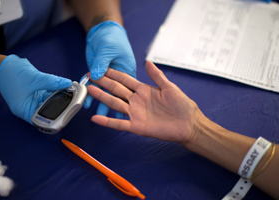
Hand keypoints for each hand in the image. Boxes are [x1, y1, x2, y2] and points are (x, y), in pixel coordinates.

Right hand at [0, 55, 71, 123]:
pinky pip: (48, 94)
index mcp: (25, 110)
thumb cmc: (12, 74)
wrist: (2, 65)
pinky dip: (56, 91)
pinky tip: (66, 88)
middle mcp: (29, 108)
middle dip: (61, 107)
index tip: (68, 113)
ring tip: (73, 93)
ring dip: (60, 98)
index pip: (43, 121)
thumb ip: (52, 82)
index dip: (56, 119)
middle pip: (48, 112)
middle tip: (74, 102)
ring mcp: (33, 100)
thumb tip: (67, 83)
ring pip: (50, 102)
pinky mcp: (35, 93)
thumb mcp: (35, 79)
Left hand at [83, 21, 135, 117]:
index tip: (124, 113)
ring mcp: (106, 77)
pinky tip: (86, 101)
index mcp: (127, 71)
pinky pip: (93, 86)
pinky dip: (89, 93)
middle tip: (112, 117)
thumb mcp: (108, 50)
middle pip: (116, 94)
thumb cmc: (112, 38)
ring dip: (99, 102)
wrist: (101, 31)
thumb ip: (102, 63)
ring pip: (103, 92)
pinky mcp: (96, 75)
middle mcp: (118, 77)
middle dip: (113, 106)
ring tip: (96, 114)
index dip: (128, 102)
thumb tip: (97, 75)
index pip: (128, 89)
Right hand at [87, 61, 203, 144]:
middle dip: (103, 83)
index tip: (101, 68)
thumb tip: (147, 61)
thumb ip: (157, 76)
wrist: (189, 124)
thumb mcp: (169, 87)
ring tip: (90, 90)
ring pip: (115, 104)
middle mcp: (136, 101)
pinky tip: (96, 118)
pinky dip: (107, 121)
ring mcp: (135, 114)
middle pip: (116, 90)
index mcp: (143, 90)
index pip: (124, 80)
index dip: (113, 74)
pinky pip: (119, 124)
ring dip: (102, 98)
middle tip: (90, 77)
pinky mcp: (136, 126)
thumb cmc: (182, 105)